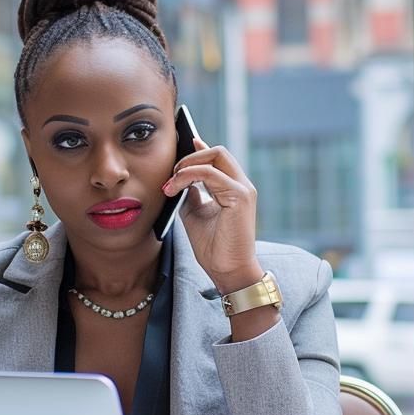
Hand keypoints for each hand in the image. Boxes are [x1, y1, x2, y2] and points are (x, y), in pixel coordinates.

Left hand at [163, 139, 262, 293]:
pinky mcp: (240, 196)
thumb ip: (191, 193)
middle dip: (190, 156)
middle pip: (218, 152)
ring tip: (170, 184)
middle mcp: (242, 185)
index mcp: (233, 188)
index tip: (181, 144)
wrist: (227, 270)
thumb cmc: (213, 246)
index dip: (199, 149)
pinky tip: (175, 187)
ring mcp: (243, 189)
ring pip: (215, 156)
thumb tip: (180, 178)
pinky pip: (211, 174)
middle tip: (171, 173)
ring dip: (186, 166)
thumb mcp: (195, 213)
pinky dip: (189, 176)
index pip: (218, 159)